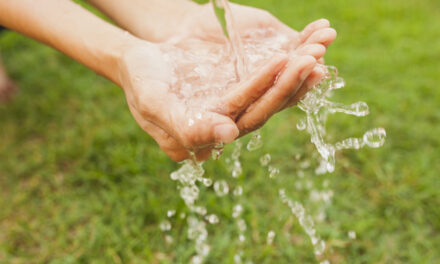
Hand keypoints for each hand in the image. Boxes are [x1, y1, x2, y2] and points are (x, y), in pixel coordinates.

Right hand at [132, 2, 336, 134]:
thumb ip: (187, 126)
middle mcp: (227, 122)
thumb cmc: (140, 80)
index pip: (245, 118)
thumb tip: (229, 135)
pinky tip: (311, 39)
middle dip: (289, 80)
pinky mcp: (241, 84)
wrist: (138, 58)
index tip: (287, 65)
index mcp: (210, 134)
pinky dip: (291, 56)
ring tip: (320, 46)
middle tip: (311, 56)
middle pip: (266, 105)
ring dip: (297, 69)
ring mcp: (236, 102)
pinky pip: (271, 73)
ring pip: (273, 90)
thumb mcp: (154, 103)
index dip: (266, 93)